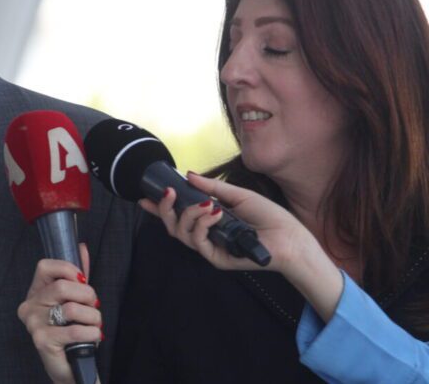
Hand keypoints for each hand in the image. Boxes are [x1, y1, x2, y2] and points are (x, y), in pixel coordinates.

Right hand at [17, 244, 101, 383]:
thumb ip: (77, 275)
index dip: (67, 269)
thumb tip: (82, 248)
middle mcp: (29, 306)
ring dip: (93, 318)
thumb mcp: (75, 300)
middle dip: (87, 295)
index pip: (44, 266)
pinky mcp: (42, 341)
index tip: (82, 280)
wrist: (72, 366)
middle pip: (61, 287)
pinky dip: (91, 333)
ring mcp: (34, 324)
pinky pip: (75, 330)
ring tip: (93, 325)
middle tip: (93, 306)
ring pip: (71, 308)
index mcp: (35, 293)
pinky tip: (92, 337)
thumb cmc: (72, 331)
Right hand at [140, 172, 315, 272]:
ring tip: (206, 204)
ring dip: (188, 215)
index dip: (159, 208)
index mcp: (208, 220)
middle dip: (164, 209)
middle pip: (172, 226)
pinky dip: (202, 225)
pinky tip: (215, 214)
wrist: (290, 238)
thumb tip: (189, 175)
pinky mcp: (217, 258)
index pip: (178, 215)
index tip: (143, 197)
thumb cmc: (269, 217)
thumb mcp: (237, 195)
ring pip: (181, 234)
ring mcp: (210, 248)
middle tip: (168, 192)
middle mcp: (205, 235)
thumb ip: (211, 187)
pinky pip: (198, 242)